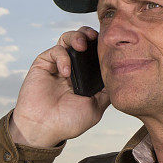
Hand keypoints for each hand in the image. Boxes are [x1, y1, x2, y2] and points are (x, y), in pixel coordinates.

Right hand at [10, 26, 110, 146]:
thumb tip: (119, 76)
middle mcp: (72, 68)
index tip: (110, 44)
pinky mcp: (43, 64)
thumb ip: (106, 91)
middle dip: (89, 33)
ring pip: (68, 39)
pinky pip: (55, 50)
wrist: (44, 129)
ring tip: (81, 45)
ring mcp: (58, 65)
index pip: (95, 53)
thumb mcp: (96, 107)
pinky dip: (62, 57)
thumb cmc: (68, 122)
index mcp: (85, 77)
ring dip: (76, 37)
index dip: (101, 46)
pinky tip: (66, 72)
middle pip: (82, 40)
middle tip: (95, 37)